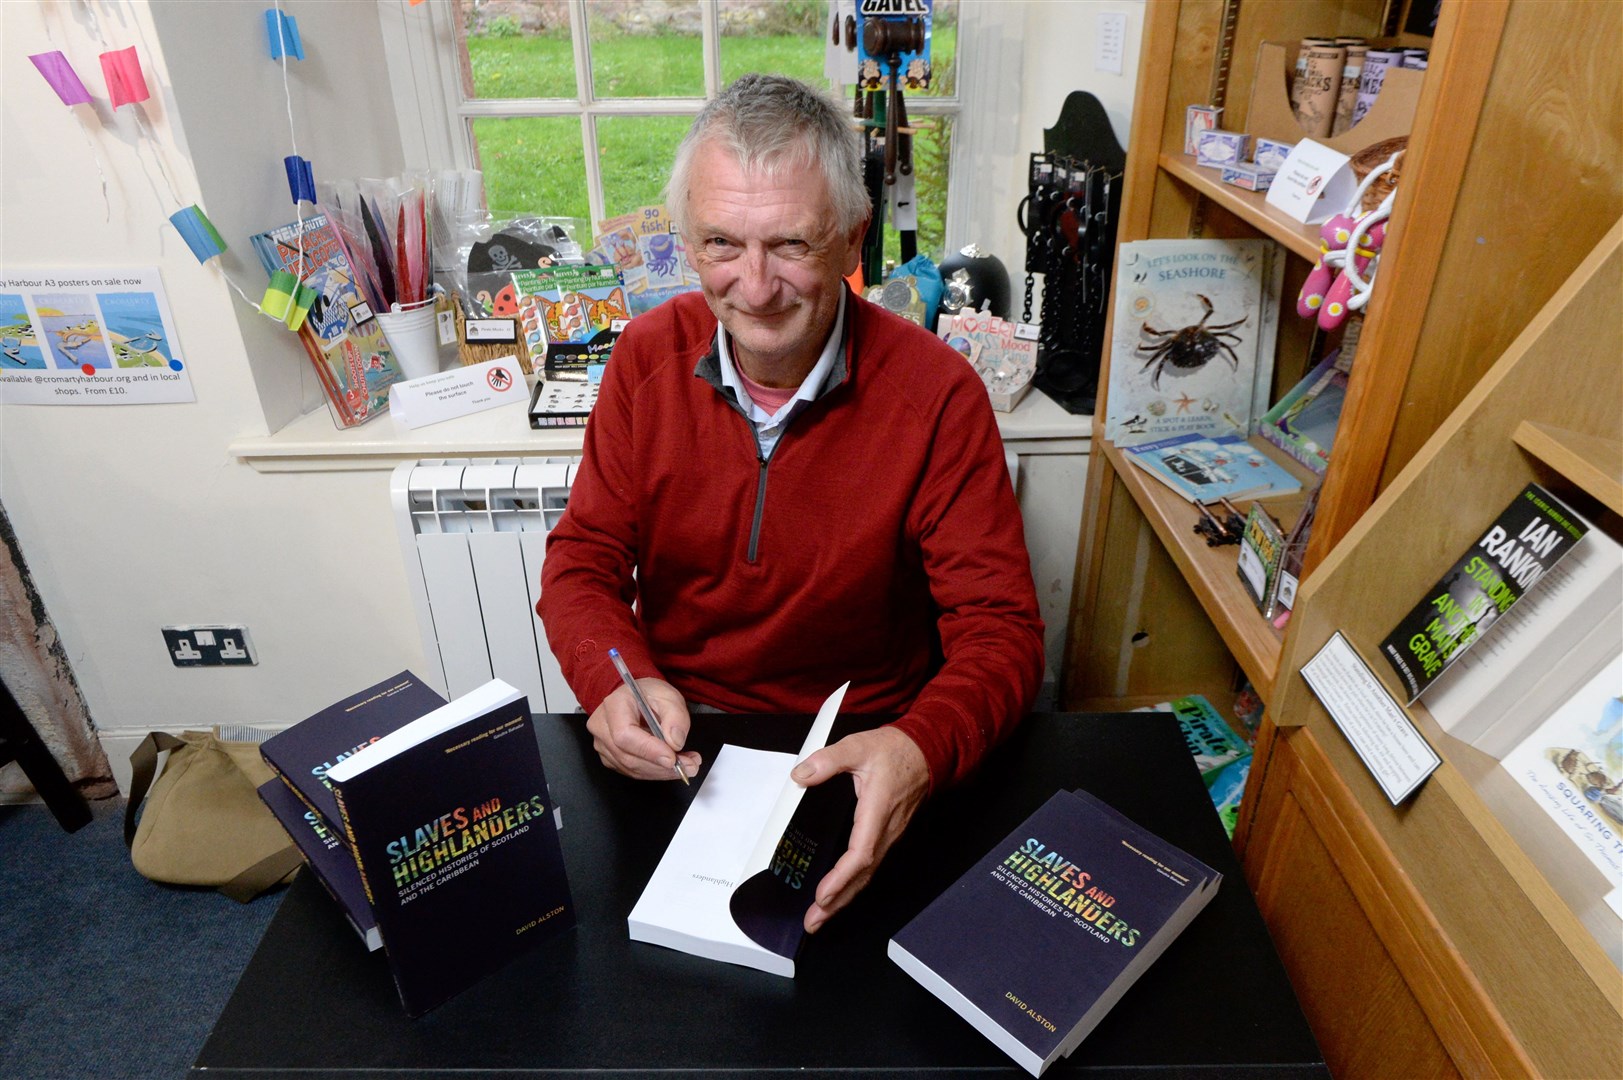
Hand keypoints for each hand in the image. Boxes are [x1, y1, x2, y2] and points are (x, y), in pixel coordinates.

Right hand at [585, 678, 700, 780]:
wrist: (637, 698)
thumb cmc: (649, 695)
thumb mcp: (669, 696)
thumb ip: (675, 717)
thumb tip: (675, 742)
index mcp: (614, 705)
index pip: (625, 735)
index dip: (649, 750)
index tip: (672, 758)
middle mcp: (602, 726)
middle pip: (628, 756)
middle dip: (662, 766)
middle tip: (689, 765)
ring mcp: (603, 744)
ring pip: (632, 768)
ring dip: (662, 771)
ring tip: (686, 765)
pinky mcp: (610, 758)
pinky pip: (632, 771)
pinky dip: (655, 772)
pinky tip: (672, 766)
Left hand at [791, 725, 929, 933]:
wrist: (926, 752)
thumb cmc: (895, 751)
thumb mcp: (858, 746)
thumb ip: (829, 760)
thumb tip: (801, 776)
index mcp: (877, 811)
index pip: (861, 853)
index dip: (842, 877)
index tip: (823, 894)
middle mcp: (886, 830)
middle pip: (863, 875)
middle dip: (838, 902)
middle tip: (814, 922)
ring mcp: (889, 835)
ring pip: (867, 875)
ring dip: (844, 898)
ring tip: (820, 918)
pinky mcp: (887, 835)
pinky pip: (870, 865)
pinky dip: (852, 885)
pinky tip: (839, 894)